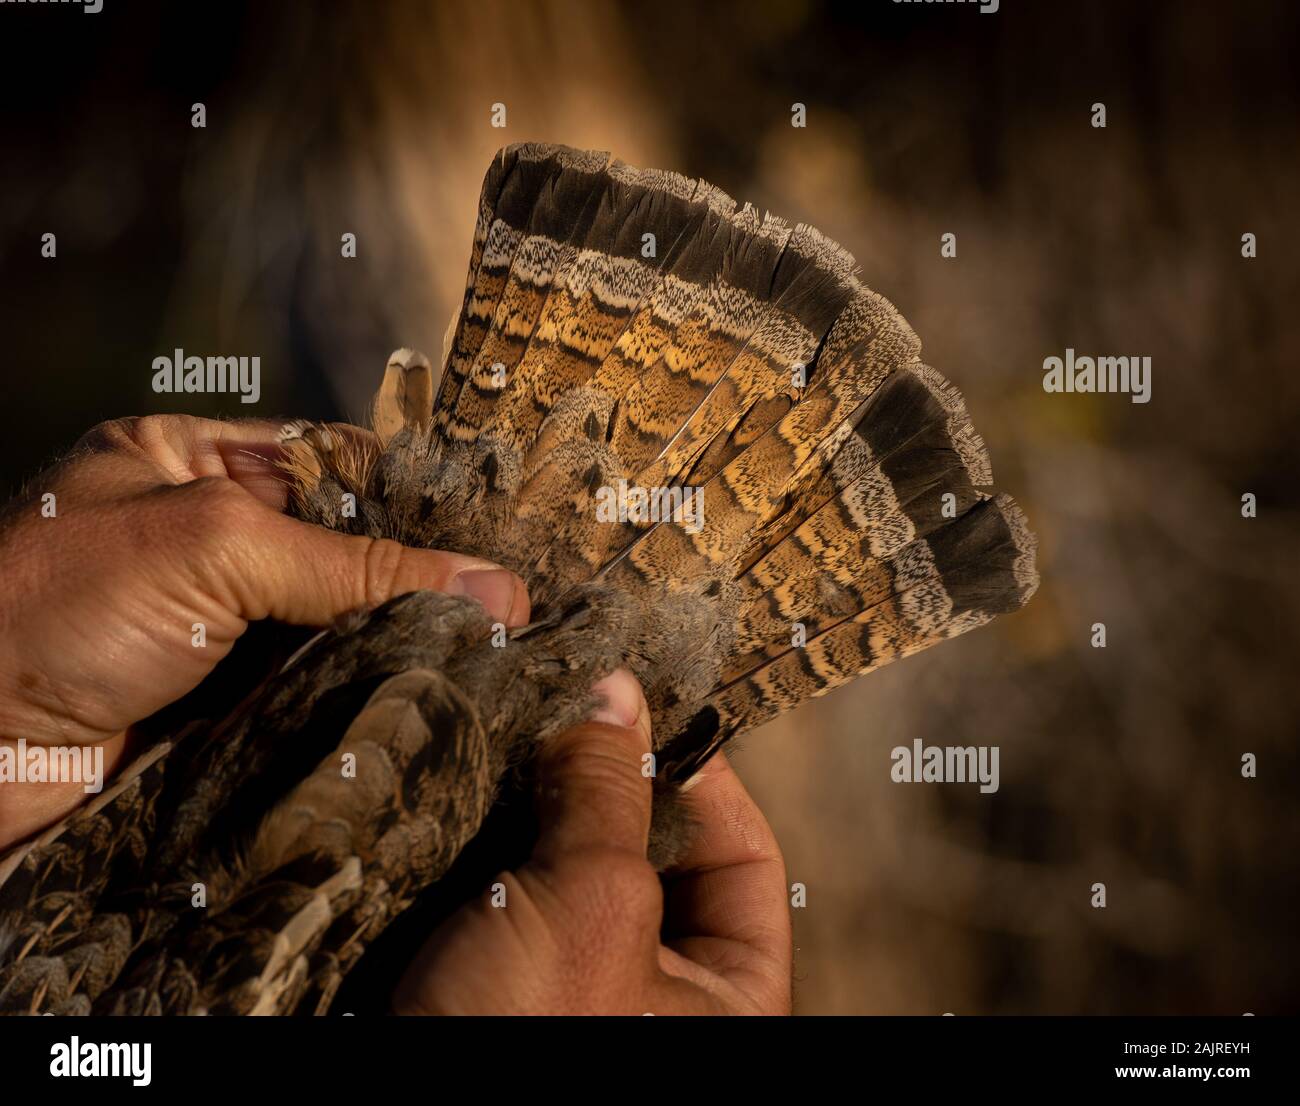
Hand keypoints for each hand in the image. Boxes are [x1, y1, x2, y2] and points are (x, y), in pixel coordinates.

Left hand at [0, 414, 529, 848]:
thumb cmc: (57, 608)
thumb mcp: (215, 547)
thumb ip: (356, 567)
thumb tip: (495, 587)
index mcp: (190, 463)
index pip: (331, 464)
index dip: (414, 494)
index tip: (498, 528)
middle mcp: (208, 541)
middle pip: (342, 551)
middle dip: (419, 578)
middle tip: (513, 604)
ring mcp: (217, 630)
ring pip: (337, 629)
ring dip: (401, 647)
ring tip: (498, 657)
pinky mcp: (225, 709)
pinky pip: (315, 696)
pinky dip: (366, 703)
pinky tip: (433, 705)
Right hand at [393, 669, 792, 1014]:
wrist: (377, 1105)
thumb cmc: (520, 1037)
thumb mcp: (590, 906)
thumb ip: (611, 792)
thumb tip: (617, 696)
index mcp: (725, 1002)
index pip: (746, 862)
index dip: (706, 779)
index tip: (648, 712)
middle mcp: (654, 992)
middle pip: (656, 854)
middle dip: (611, 783)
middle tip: (569, 718)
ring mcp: (574, 985)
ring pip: (574, 865)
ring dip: (544, 803)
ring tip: (515, 743)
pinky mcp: (499, 978)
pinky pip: (513, 890)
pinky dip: (495, 838)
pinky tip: (470, 793)